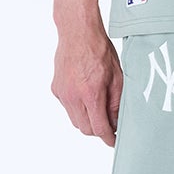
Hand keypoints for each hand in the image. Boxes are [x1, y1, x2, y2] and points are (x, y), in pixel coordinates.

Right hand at [52, 26, 122, 145]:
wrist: (78, 32)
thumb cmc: (99, 50)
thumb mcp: (117, 76)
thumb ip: (116, 102)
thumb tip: (117, 122)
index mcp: (91, 94)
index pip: (99, 128)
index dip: (108, 138)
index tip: (113, 141)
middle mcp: (73, 96)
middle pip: (85, 128)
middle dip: (98, 130)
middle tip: (110, 123)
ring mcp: (62, 93)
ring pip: (75, 120)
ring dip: (87, 120)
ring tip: (98, 107)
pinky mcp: (56, 89)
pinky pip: (67, 107)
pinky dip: (77, 108)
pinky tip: (86, 95)